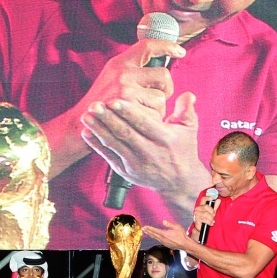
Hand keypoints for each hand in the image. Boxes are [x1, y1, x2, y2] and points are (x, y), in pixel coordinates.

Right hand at [78, 38, 182, 119]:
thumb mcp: (111, 79)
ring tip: (142, 113)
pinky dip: (153, 119)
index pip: (148, 46)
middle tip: (160, 96)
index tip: (180, 50)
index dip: (167, 46)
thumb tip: (162, 67)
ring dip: (157, 108)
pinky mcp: (130, 109)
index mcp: (119, 63)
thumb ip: (133, 72)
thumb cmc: (101, 105)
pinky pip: (156, 112)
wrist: (81, 125)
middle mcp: (123, 73)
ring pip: (161, 97)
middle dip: (167, 88)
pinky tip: (139, 122)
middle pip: (163, 74)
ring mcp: (126, 91)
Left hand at [81, 92, 208, 208]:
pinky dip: (96, 145)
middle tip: (94, 104)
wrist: (178, 182)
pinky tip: (86, 132)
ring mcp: (136, 164)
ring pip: (114, 144)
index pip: (144, 124)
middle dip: (108, 119)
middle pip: (125, 134)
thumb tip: (187, 95)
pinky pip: (108, 156)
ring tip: (86, 115)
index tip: (115, 100)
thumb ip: (186, 110)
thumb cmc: (183, 150)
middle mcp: (149, 153)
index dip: (128, 112)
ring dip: (98, 130)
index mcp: (164, 139)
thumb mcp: (190, 130)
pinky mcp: (125, 171)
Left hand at [144, 219, 193, 251]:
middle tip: (143, 229)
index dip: (149, 228)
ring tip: (146, 232)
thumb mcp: (177, 227)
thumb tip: (163, 221)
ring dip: (151, 234)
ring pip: (155, 238)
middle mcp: (163, 239)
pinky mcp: (166, 245)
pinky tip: (154, 236)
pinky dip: (155, 237)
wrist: (185, 244)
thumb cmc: (182, 235)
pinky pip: (158, 240)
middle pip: (154, 234)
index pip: (155, 230)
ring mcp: (164, 242)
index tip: (145, 227)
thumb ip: (169, 224)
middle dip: (148, 231)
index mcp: (165, 234)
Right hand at [191, 199, 216, 232]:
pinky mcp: (196, 220)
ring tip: (213, 221)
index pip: (203, 199)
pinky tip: (211, 223)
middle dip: (211, 211)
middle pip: (205, 206)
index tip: (212, 198)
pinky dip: (209, 222)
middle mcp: (198, 209)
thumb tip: (219, 200)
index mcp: (201, 205)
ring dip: (211, 218)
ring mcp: (196, 214)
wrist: (202, 227)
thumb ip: (215, 206)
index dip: (207, 198)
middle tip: (214, 215)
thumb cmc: (206, 218)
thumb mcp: (212, 212)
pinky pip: (204, 219)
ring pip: (205, 214)